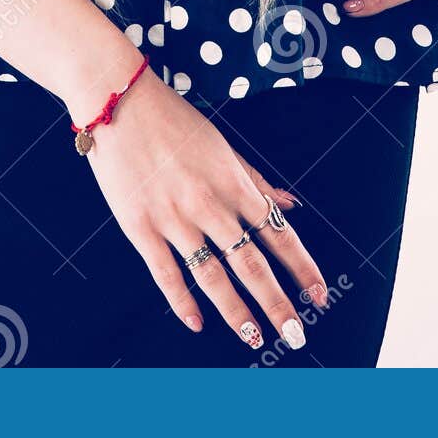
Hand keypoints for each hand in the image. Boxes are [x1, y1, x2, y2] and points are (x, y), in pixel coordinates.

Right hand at [71, 66, 327, 351]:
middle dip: (277, 303)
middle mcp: (209, 203)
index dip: (302, 268)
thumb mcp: (223, 146)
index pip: (278, 234)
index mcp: (233, 182)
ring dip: (236, 311)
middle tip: (295, 335)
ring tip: (254, 337)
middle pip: (251, 264)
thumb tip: (290, 205)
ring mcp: (173, 218)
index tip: (319, 296)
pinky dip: (183, 302)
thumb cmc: (174, 121)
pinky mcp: (139, 226)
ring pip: (212, 276)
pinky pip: (165, 273)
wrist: (119, 101)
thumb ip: (256, 180)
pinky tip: (197, 323)